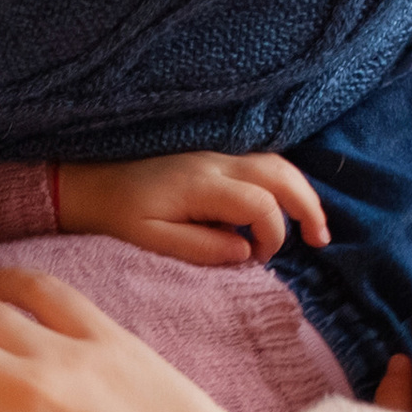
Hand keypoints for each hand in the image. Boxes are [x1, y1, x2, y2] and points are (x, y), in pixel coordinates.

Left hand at [56, 152, 328, 266]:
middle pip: (281, 174)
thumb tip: (245, 251)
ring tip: (313, 226)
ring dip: (301, 192)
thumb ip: (199, 247)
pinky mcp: (214, 154)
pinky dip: (283, 181)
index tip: (260, 258)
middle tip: (321, 240)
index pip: (259, 203)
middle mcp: (217, 161)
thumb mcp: (150, 240)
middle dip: (307, 206)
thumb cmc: (117, 214)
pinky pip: (261, 161)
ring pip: (277, 163)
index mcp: (201, 184)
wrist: (90, 180)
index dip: (272, 232)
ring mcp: (218, 153)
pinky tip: (285, 204)